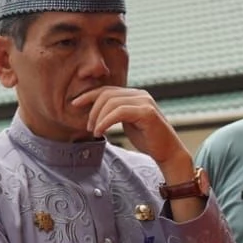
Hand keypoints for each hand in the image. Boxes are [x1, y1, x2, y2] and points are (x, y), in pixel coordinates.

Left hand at [73, 87, 188, 178]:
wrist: (168, 152)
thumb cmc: (148, 140)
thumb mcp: (127, 123)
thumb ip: (116, 113)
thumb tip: (96, 111)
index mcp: (135, 95)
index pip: (107, 90)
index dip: (89, 96)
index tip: (75, 104)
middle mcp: (140, 95)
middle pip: (106, 94)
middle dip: (92, 110)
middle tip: (88, 127)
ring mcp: (144, 102)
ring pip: (111, 103)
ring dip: (98, 118)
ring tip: (95, 132)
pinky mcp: (146, 112)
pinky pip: (119, 112)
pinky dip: (105, 122)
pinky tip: (100, 132)